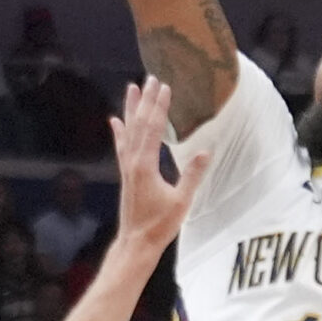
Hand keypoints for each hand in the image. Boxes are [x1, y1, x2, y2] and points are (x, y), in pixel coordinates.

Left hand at [111, 79, 210, 254]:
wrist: (136, 242)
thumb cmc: (160, 225)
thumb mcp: (182, 201)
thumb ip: (192, 175)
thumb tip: (206, 151)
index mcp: (145, 166)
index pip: (153, 129)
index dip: (159, 107)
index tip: (165, 87)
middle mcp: (132, 162)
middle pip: (139, 124)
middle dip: (146, 100)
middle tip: (151, 78)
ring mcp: (127, 167)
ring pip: (128, 131)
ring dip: (131, 109)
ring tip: (132, 88)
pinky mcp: (126, 174)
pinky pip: (122, 146)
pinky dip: (119, 131)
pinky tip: (115, 120)